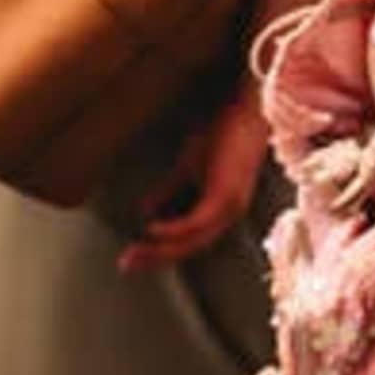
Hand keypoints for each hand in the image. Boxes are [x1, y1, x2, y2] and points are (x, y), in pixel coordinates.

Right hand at [124, 98, 269, 271]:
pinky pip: (197, 221)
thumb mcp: (188, 167)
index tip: (133, 258)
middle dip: (156, 257)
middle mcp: (229, 213)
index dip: (161, 251)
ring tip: (136, 252)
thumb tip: (147, 210)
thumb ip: (170, 190)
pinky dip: (173, 229)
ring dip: (162, 248)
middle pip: (191, 247)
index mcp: (222, 210)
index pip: (190, 241)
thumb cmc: (224, 134)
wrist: (246, 111)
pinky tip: (151, 230)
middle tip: (127, 264)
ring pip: (194, 240)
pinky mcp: (226, 194)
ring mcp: (230, 205)